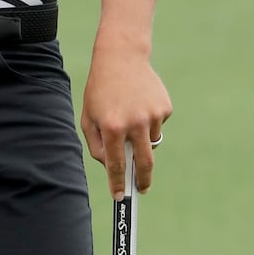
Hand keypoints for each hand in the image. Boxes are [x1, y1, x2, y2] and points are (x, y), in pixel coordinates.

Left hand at [81, 45, 172, 198]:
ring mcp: (152, 114)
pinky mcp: (165, 107)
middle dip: (143, 180)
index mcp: (112, 126)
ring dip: (142, 138)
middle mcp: (134, 122)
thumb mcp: (88, 115)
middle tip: (141, 188)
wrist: (121, 56)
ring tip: (130, 114)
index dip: (118, 184)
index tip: (120, 198)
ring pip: (151, 142)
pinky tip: (139, 101)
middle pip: (144, 164)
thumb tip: (111, 168)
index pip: (117, 165)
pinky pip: (158, 125)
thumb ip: (96, 145)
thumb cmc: (100, 89)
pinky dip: (150, 120)